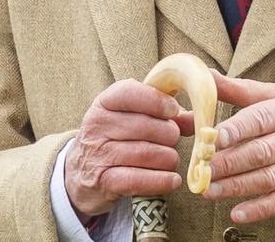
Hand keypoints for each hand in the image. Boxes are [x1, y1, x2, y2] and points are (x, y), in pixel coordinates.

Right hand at [64, 79, 194, 222]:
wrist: (79, 174)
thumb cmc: (113, 138)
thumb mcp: (130, 118)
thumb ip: (162, 115)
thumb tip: (196, 118)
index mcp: (104, 103)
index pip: (129, 93)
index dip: (156, 100)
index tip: (173, 109)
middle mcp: (97, 126)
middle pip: (145, 126)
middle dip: (169, 134)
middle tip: (173, 139)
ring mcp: (98, 155)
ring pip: (146, 153)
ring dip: (168, 157)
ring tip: (172, 159)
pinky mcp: (103, 182)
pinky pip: (138, 180)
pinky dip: (161, 180)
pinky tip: (173, 180)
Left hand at [203, 71, 274, 224]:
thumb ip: (238, 90)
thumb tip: (205, 76)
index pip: (261, 118)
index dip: (238, 128)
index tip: (216, 136)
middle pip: (262, 151)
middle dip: (231, 162)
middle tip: (204, 168)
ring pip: (268, 178)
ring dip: (237, 186)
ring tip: (209, 190)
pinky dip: (259, 209)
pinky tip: (237, 213)